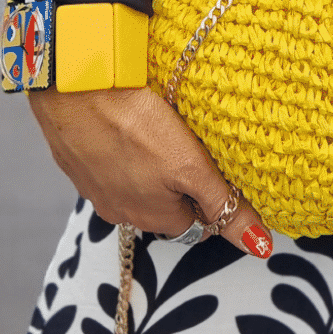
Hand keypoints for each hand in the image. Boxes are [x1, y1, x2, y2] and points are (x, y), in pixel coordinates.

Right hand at [26, 84, 272, 256]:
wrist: (73, 86)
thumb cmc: (133, 124)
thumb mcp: (191, 168)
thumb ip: (224, 206)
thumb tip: (259, 247)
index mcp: (150, 217)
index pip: (196, 223)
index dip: (212, 197)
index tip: (217, 169)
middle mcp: (118, 210)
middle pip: (166, 206)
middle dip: (181, 183)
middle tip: (192, 145)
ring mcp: (92, 186)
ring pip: (135, 184)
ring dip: (150, 166)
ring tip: (160, 130)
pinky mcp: (75, 159)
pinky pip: (108, 163)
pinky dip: (121, 150)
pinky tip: (128, 123)